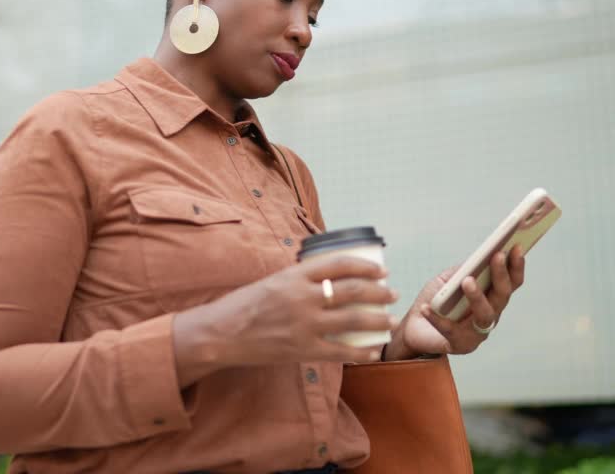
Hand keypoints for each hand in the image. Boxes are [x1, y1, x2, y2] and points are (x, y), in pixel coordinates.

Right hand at [173, 256, 399, 383]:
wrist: (221, 333)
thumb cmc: (245, 305)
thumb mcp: (273, 281)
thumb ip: (301, 280)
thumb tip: (330, 279)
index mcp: (294, 275)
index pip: (339, 263)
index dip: (365, 265)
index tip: (381, 269)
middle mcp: (302, 297)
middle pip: (352, 290)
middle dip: (379, 291)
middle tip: (392, 293)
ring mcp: (304, 324)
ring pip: (352, 319)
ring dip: (377, 319)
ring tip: (390, 319)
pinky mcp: (302, 349)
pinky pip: (340, 351)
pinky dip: (361, 351)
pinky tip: (373, 351)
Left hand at [383, 246, 525, 360]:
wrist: (415, 328)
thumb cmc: (437, 300)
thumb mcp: (448, 280)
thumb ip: (463, 270)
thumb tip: (477, 259)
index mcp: (491, 298)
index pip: (511, 282)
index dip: (516, 266)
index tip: (516, 247)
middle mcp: (490, 315)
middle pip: (502, 295)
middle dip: (501, 274)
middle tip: (496, 256)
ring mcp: (478, 332)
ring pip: (485, 314)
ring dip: (477, 296)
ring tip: (467, 281)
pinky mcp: (461, 345)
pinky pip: (450, 330)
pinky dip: (438, 319)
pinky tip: (426, 308)